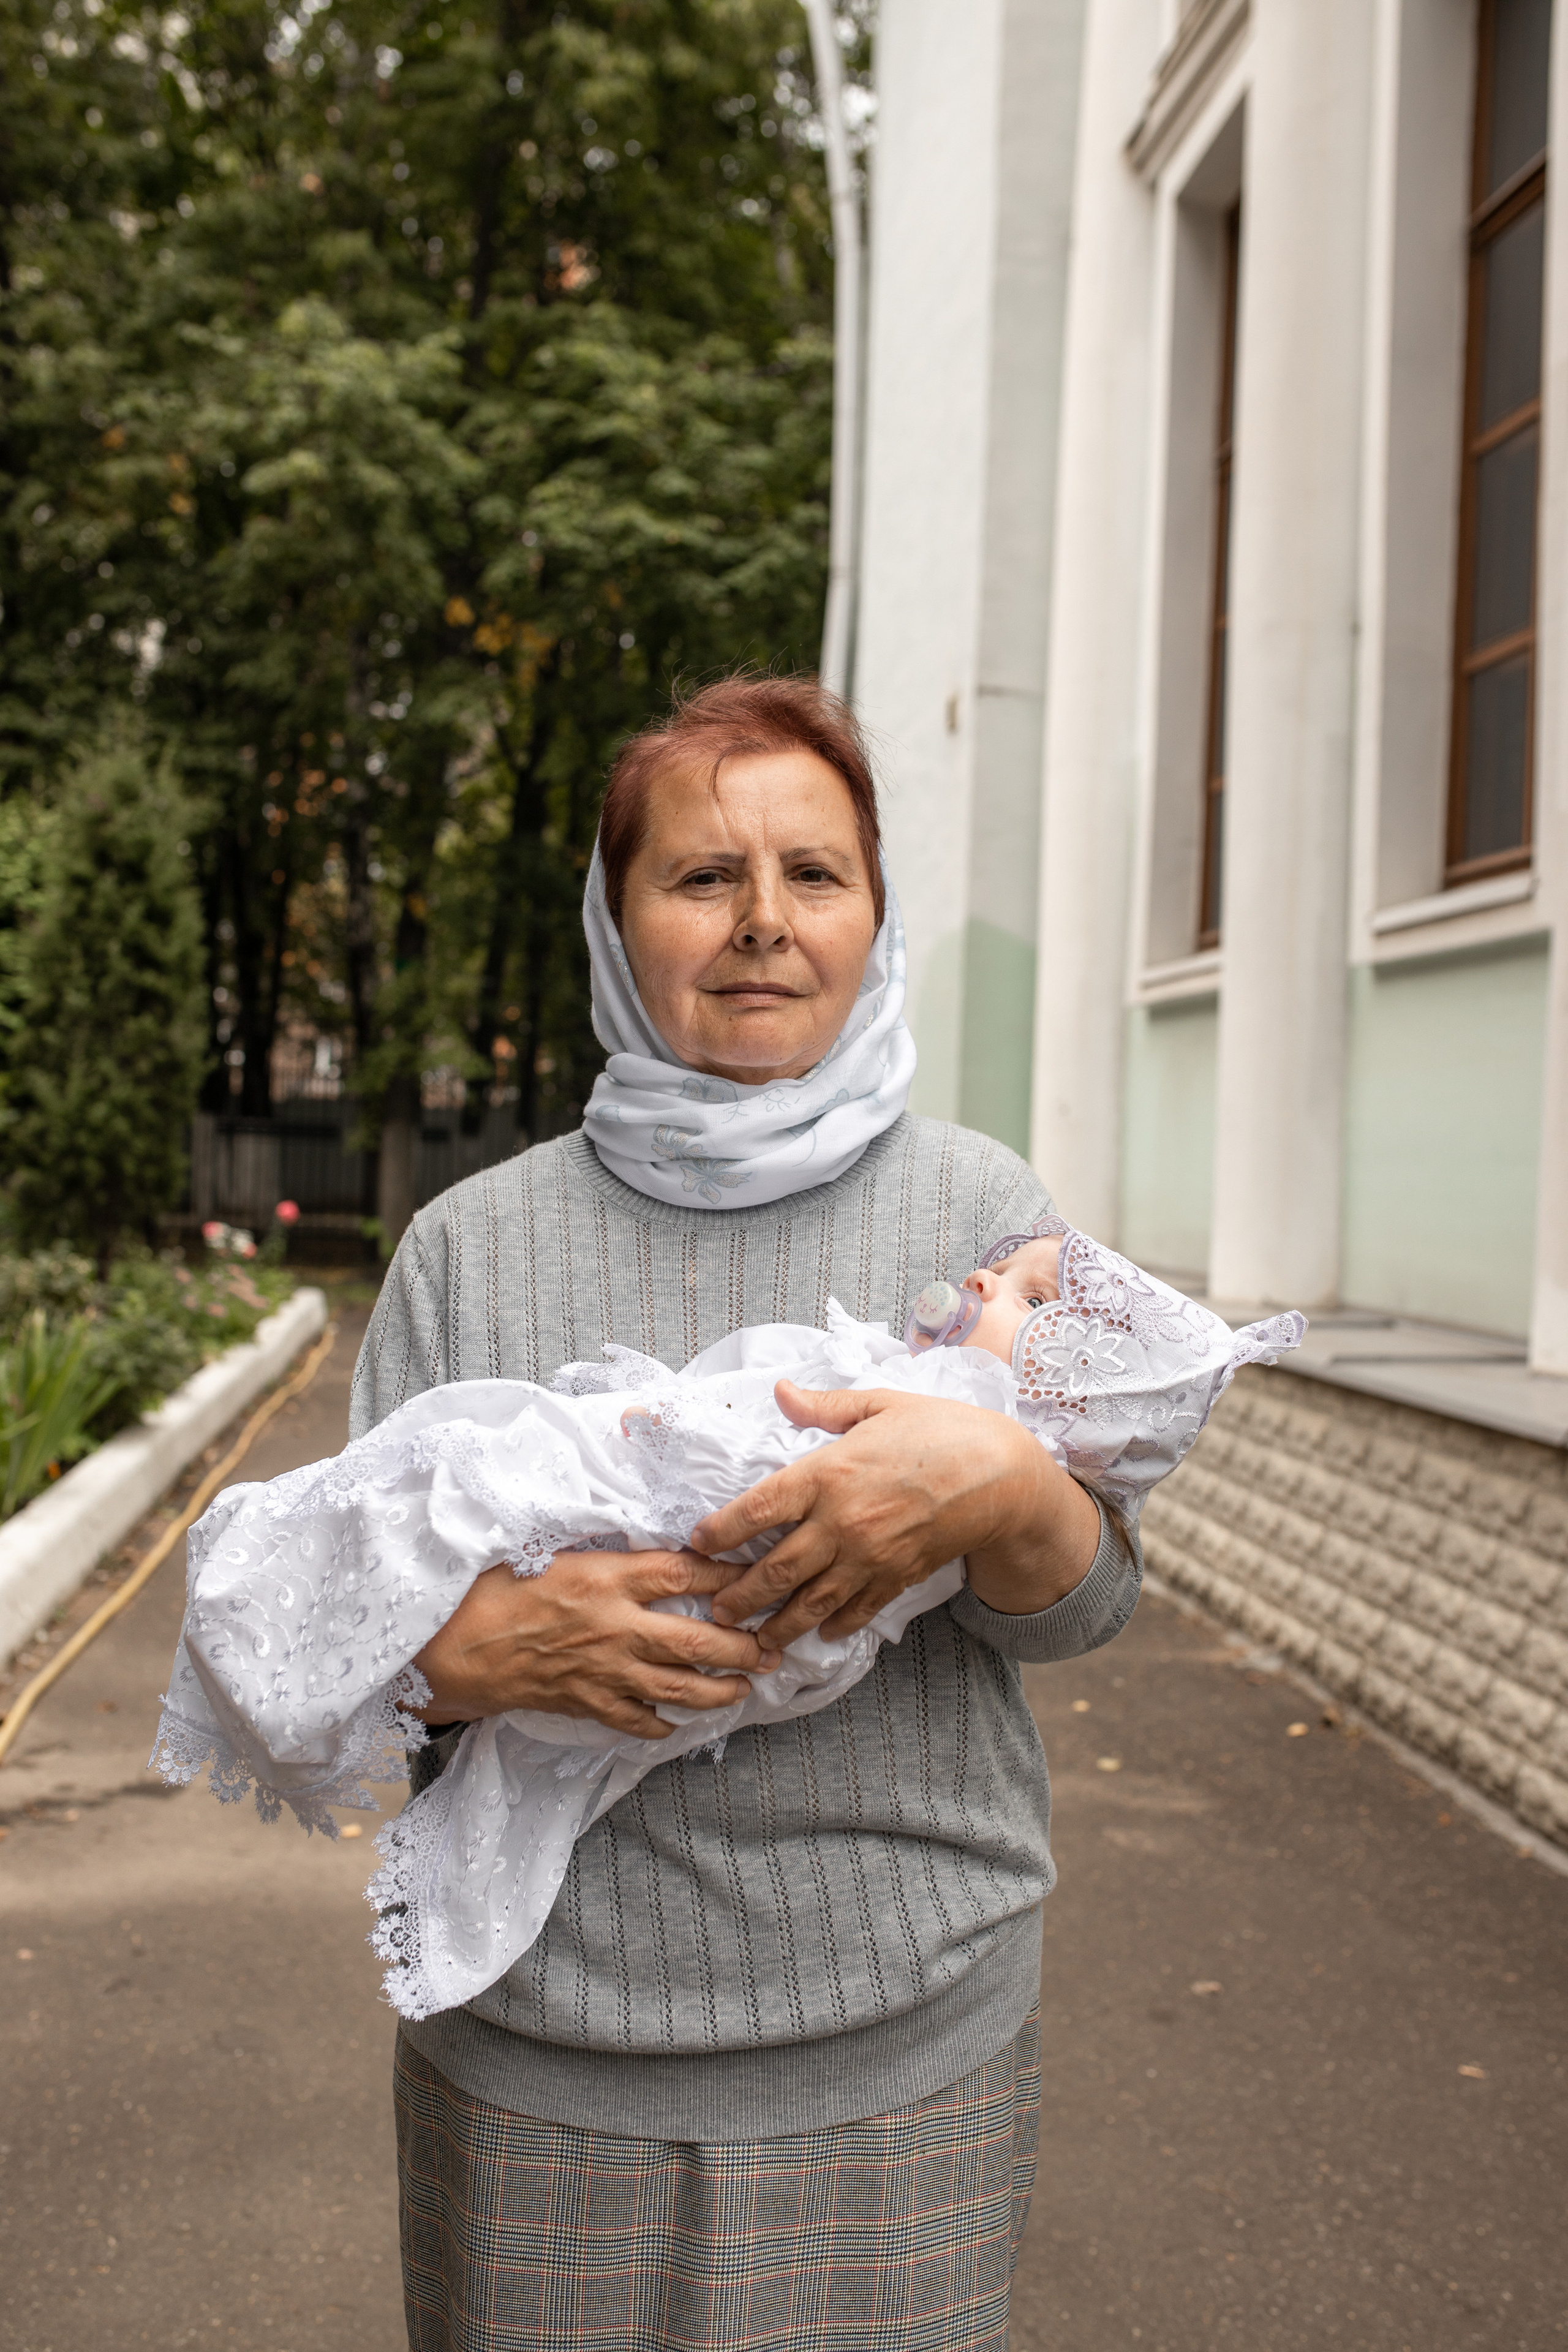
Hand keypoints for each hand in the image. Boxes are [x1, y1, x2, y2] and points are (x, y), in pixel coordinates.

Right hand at [411, 1549, 782, 1740]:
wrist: (450, 1645)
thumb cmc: (493, 1589)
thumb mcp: (550, 1552)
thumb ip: (602, 1554)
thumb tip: (646, 1549)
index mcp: (605, 1577)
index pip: (683, 1574)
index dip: (725, 1576)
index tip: (753, 1575)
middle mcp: (614, 1626)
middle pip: (695, 1640)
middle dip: (741, 1648)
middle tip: (771, 1649)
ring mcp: (602, 1670)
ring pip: (677, 1687)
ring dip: (718, 1692)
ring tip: (744, 1690)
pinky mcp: (584, 1702)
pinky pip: (635, 1720)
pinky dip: (661, 1724)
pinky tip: (678, 1723)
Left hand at [694, 1382, 1101, 1646]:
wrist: (1001, 1474)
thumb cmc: (940, 1430)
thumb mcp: (878, 1403)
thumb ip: (822, 1406)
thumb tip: (779, 1390)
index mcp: (827, 1473)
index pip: (757, 1508)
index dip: (721, 1531)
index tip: (697, 1544)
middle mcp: (841, 1521)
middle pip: (774, 1569)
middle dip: (739, 1596)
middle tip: (715, 1613)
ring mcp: (869, 1556)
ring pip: (809, 1602)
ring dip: (776, 1625)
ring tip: (754, 1642)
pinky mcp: (896, 1577)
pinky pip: (856, 1610)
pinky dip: (833, 1626)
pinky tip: (817, 1635)